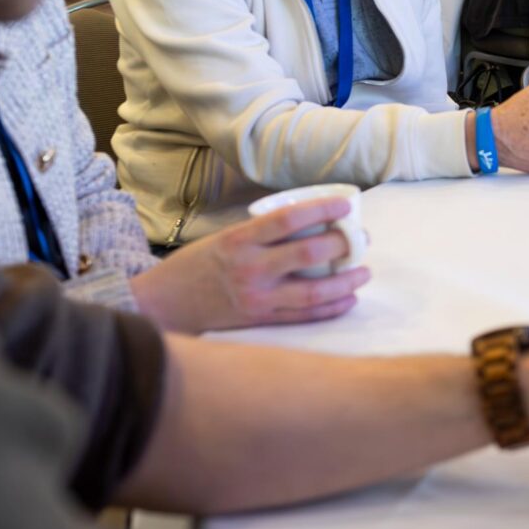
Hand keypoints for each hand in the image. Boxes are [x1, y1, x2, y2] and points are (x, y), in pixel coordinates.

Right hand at [128, 197, 368, 331]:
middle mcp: (250, 268)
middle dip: (342, 245)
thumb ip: (261, 235)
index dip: (322, 210)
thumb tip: (309, 225)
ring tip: (363, 272)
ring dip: (346, 281)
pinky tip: (349, 299)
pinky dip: (331, 307)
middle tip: (359, 240)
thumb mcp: (224, 239)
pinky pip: (305, 315)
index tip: (346, 207)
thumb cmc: (196, 266)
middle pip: (308, 254)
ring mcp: (257, 298)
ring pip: (314, 291)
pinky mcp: (261, 321)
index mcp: (240, 240)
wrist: (165, 304)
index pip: (289, 219)